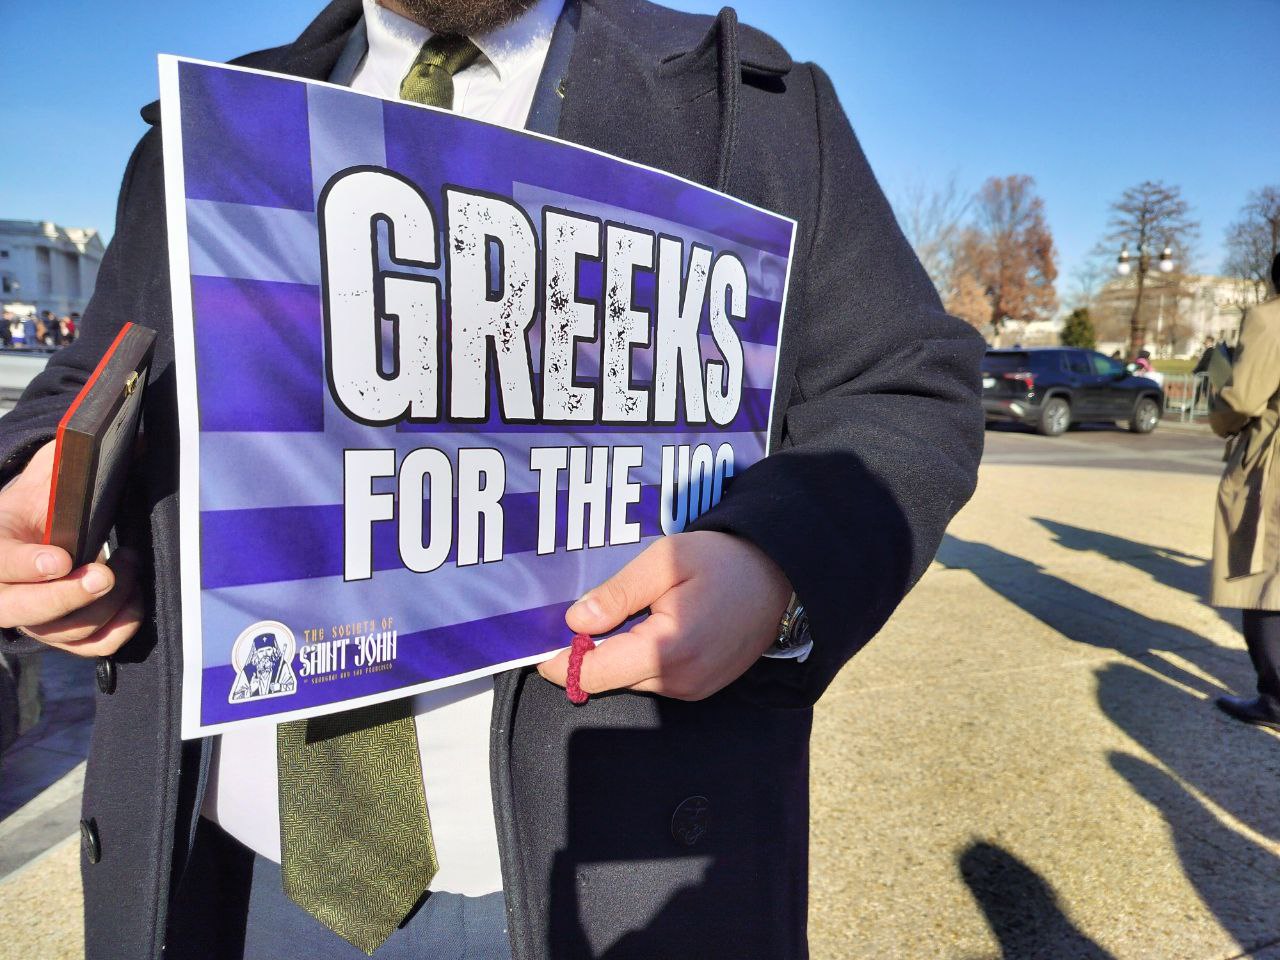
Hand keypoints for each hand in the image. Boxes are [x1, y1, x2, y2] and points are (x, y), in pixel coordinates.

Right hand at [0, 440, 141, 656]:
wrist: (33, 535)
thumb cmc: (37, 506)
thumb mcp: (44, 478)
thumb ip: (68, 461)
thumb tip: (128, 438)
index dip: (27, 565)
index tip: (59, 560)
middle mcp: (4, 593)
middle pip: (26, 612)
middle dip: (68, 596)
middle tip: (104, 574)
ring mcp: (34, 620)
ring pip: (67, 630)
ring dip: (108, 601)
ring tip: (129, 563)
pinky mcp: (63, 635)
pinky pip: (93, 647)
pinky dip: (120, 626)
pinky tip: (134, 596)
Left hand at [537, 531, 791, 700]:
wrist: (782, 576)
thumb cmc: (724, 561)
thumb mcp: (664, 561)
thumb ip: (617, 594)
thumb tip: (575, 620)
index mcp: (667, 650)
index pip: (595, 673)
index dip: (562, 663)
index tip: (540, 651)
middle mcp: (680, 680)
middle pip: (610, 679)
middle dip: (591, 654)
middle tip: (585, 617)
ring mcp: (694, 689)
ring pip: (632, 680)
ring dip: (619, 654)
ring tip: (629, 614)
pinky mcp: (702, 688)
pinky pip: (656, 679)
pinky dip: (643, 658)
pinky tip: (653, 626)